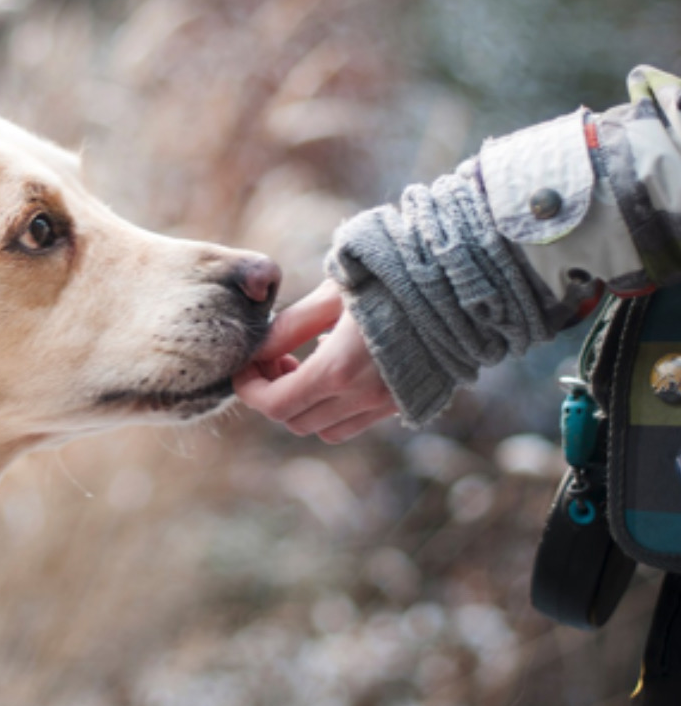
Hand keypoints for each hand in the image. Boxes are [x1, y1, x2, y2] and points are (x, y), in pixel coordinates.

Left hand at [235, 280, 397, 442]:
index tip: (244, 366)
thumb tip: (257, 350)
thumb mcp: (332, 294)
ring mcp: (387, 404)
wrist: (461, 282)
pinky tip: (337, 368)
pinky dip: (334, 408)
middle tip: (274, 359)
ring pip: (325, 429)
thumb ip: (290, 327)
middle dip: (273, 394)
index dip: (250, 389)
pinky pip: (356, 422)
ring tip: (303, 364)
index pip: (275, 404)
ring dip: (304, 405)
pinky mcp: (405, 402)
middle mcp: (363, 397)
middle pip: (295, 421)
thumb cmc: (391, 276)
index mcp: (339, 369)